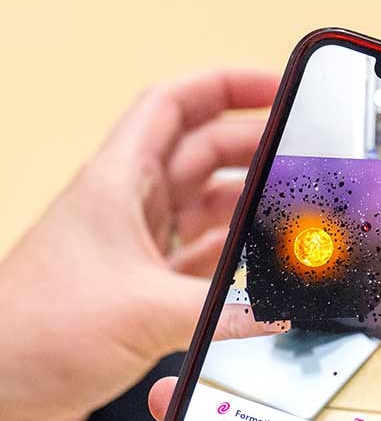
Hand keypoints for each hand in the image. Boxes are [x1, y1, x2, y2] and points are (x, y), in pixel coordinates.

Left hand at [0, 70, 285, 420]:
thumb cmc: (36, 333)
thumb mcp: (146, 311)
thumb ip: (226, 309)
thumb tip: (284, 305)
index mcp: (117, 183)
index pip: (174, 106)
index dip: (226, 87)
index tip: (276, 88)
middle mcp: (124, 210)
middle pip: (200, 157)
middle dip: (253, 152)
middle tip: (303, 161)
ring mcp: (130, 253)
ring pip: (201, 214)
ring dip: (245, 213)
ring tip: (292, 215)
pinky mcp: (135, 297)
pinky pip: (196, 268)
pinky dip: (231, 268)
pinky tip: (259, 276)